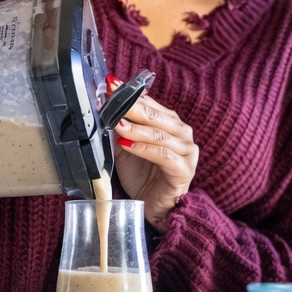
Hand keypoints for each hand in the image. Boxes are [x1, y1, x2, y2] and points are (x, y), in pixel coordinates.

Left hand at [108, 77, 198, 231]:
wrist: (153, 206)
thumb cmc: (142, 176)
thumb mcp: (126, 146)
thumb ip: (121, 127)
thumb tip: (104, 105)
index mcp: (170, 123)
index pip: (150, 103)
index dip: (130, 93)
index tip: (111, 84)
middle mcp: (182, 133)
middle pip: (156, 116)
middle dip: (131, 106)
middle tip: (112, 98)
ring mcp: (186, 151)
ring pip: (159, 134)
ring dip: (136, 128)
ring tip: (117, 123)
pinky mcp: (184, 170)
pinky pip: (164, 155)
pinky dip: (144, 149)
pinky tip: (127, 144)